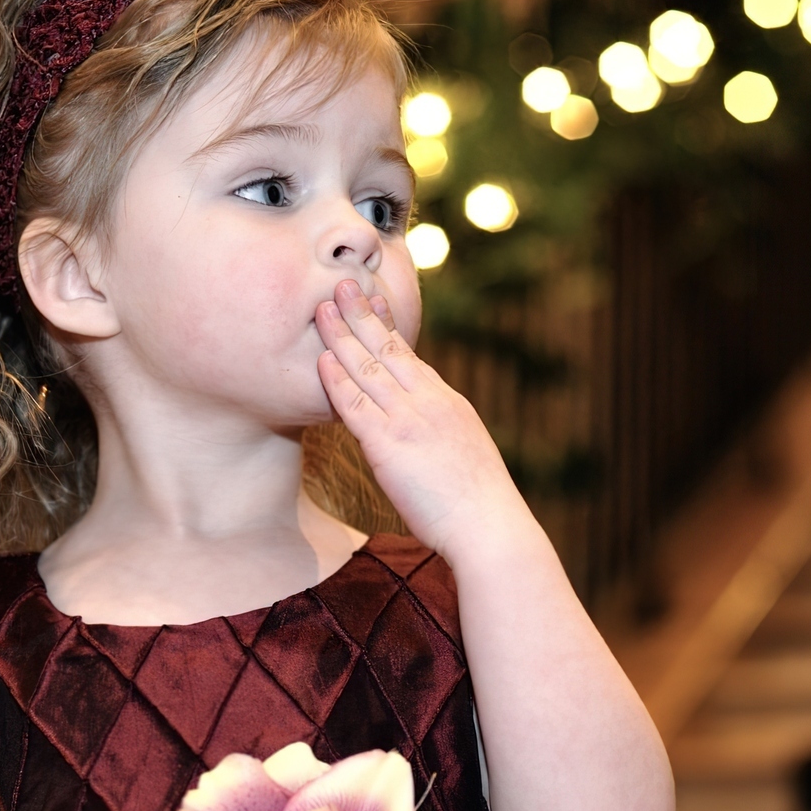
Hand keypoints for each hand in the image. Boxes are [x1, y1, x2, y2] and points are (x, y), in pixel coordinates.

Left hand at [315, 280, 531, 561]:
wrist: (489, 526)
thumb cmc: (480, 508)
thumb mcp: (465, 457)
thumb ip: (440, 438)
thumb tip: (425, 442)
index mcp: (448, 404)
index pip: (411, 357)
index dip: (389, 327)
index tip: (375, 300)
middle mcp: (429, 403)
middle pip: (389, 349)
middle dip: (363, 314)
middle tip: (343, 284)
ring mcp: (409, 421)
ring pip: (368, 369)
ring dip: (342, 336)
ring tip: (322, 307)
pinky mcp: (389, 445)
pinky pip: (356, 405)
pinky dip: (337, 380)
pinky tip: (321, 359)